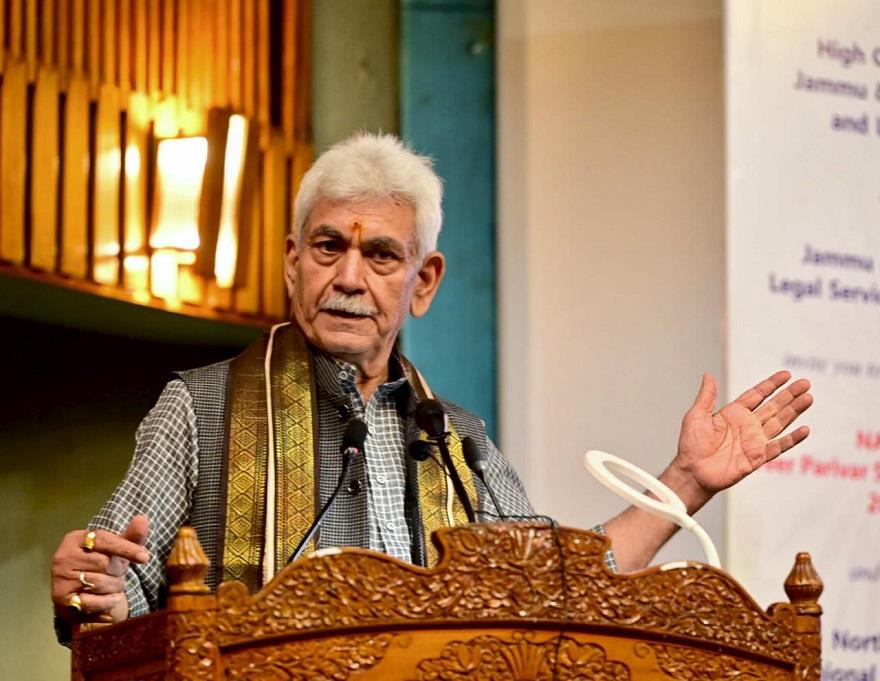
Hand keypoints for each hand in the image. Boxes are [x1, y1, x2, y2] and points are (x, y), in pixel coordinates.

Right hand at [51, 515, 149, 624]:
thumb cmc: (101, 567)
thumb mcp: (116, 551)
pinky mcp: (62, 599)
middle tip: (116, 574)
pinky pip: (94, 601)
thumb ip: (131, 536)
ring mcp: (60, 578)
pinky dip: (108, 602)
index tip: (145, 558)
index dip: (126, 548)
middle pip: (103, 563)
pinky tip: (112, 599)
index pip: (103, 540)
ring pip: (100, 583)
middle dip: (117, 571)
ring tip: (113, 586)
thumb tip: (143, 518)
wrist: (80, 596)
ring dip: (115, 587)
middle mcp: (63, 557)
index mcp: (75, 539)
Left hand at [669, 371, 811, 510]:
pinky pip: (778, 446)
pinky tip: (804, 429)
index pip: (757, 395)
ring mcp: (754, 441)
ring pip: (779, 422)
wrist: (692, 471)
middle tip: (805, 383)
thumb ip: (707, 396)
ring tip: (808, 398)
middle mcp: (747, 425)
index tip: (786, 375)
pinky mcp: (757, 457)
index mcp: (733, 413)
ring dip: (794, 411)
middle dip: (789, 395)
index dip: (771, 385)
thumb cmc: (691, 444)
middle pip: (773, 406)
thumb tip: (708, 374)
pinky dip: (792, 439)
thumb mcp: (696, 415)